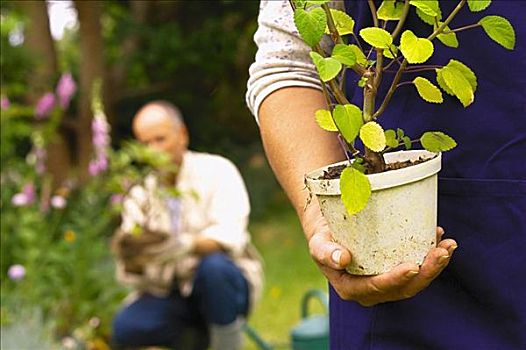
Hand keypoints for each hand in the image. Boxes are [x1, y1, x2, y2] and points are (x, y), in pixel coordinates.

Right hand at [302, 202, 457, 306]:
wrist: (328, 232)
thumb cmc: (323, 238)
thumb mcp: (318, 244)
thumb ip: (326, 252)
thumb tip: (342, 259)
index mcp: (352, 288)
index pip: (378, 287)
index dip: (396, 279)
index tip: (412, 265)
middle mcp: (372, 290)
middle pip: (404, 287)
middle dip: (426, 272)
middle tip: (441, 253)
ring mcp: (386, 282)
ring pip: (415, 280)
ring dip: (434, 265)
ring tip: (448, 245)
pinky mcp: (395, 270)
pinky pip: (417, 268)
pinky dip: (430, 255)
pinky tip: (439, 237)